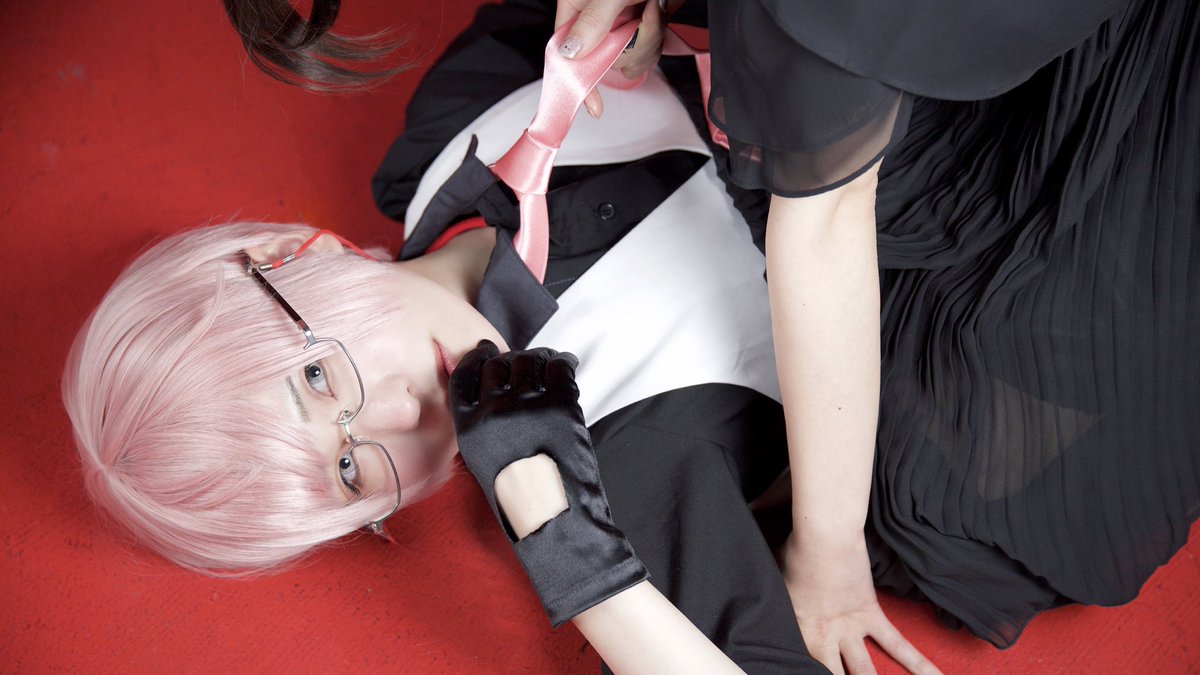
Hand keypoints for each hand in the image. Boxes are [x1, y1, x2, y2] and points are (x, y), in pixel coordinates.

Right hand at [450, 341, 647, 625]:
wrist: (555, 522)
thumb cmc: (521, 497)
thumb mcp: (482, 458)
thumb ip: (483, 422)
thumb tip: (500, 382)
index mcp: (469, 427)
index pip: (465, 374)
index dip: (477, 358)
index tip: (486, 352)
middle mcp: (493, 412)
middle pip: (498, 362)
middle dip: (511, 359)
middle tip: (525, 363)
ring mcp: (527, 406)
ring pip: (529, 359)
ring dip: (539, 358)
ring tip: (548, 365)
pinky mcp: (560, 406)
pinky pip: (559, 367)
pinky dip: (564, 363)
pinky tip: (566, 366)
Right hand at [555, 0, 668, 116]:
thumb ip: (591, 22)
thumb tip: (570, 53)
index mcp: (576, 8)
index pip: (568, 53)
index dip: (579, 80)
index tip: (593, 107)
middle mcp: (595, 20)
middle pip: (605, 61)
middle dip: (629, 48)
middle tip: (638, 21)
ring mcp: (620, 26)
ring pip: (630, 60)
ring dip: (647, 40)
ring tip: (651, 9)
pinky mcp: (640, 28)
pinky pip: (646, 52)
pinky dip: (656, 36)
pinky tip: (657, 11)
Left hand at [782, 533, 940, 674]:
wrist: (823, 537)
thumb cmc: (793, 553)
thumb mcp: (774, 581)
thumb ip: (777, 599)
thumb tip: (767, 594)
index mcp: (798, 631)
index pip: (801, 666)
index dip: (803, 674)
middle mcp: (824, 638)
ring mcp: (849, 629)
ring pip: (864, 670)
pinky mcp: (871, 614)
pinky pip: (898, 643)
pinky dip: (919, 662)